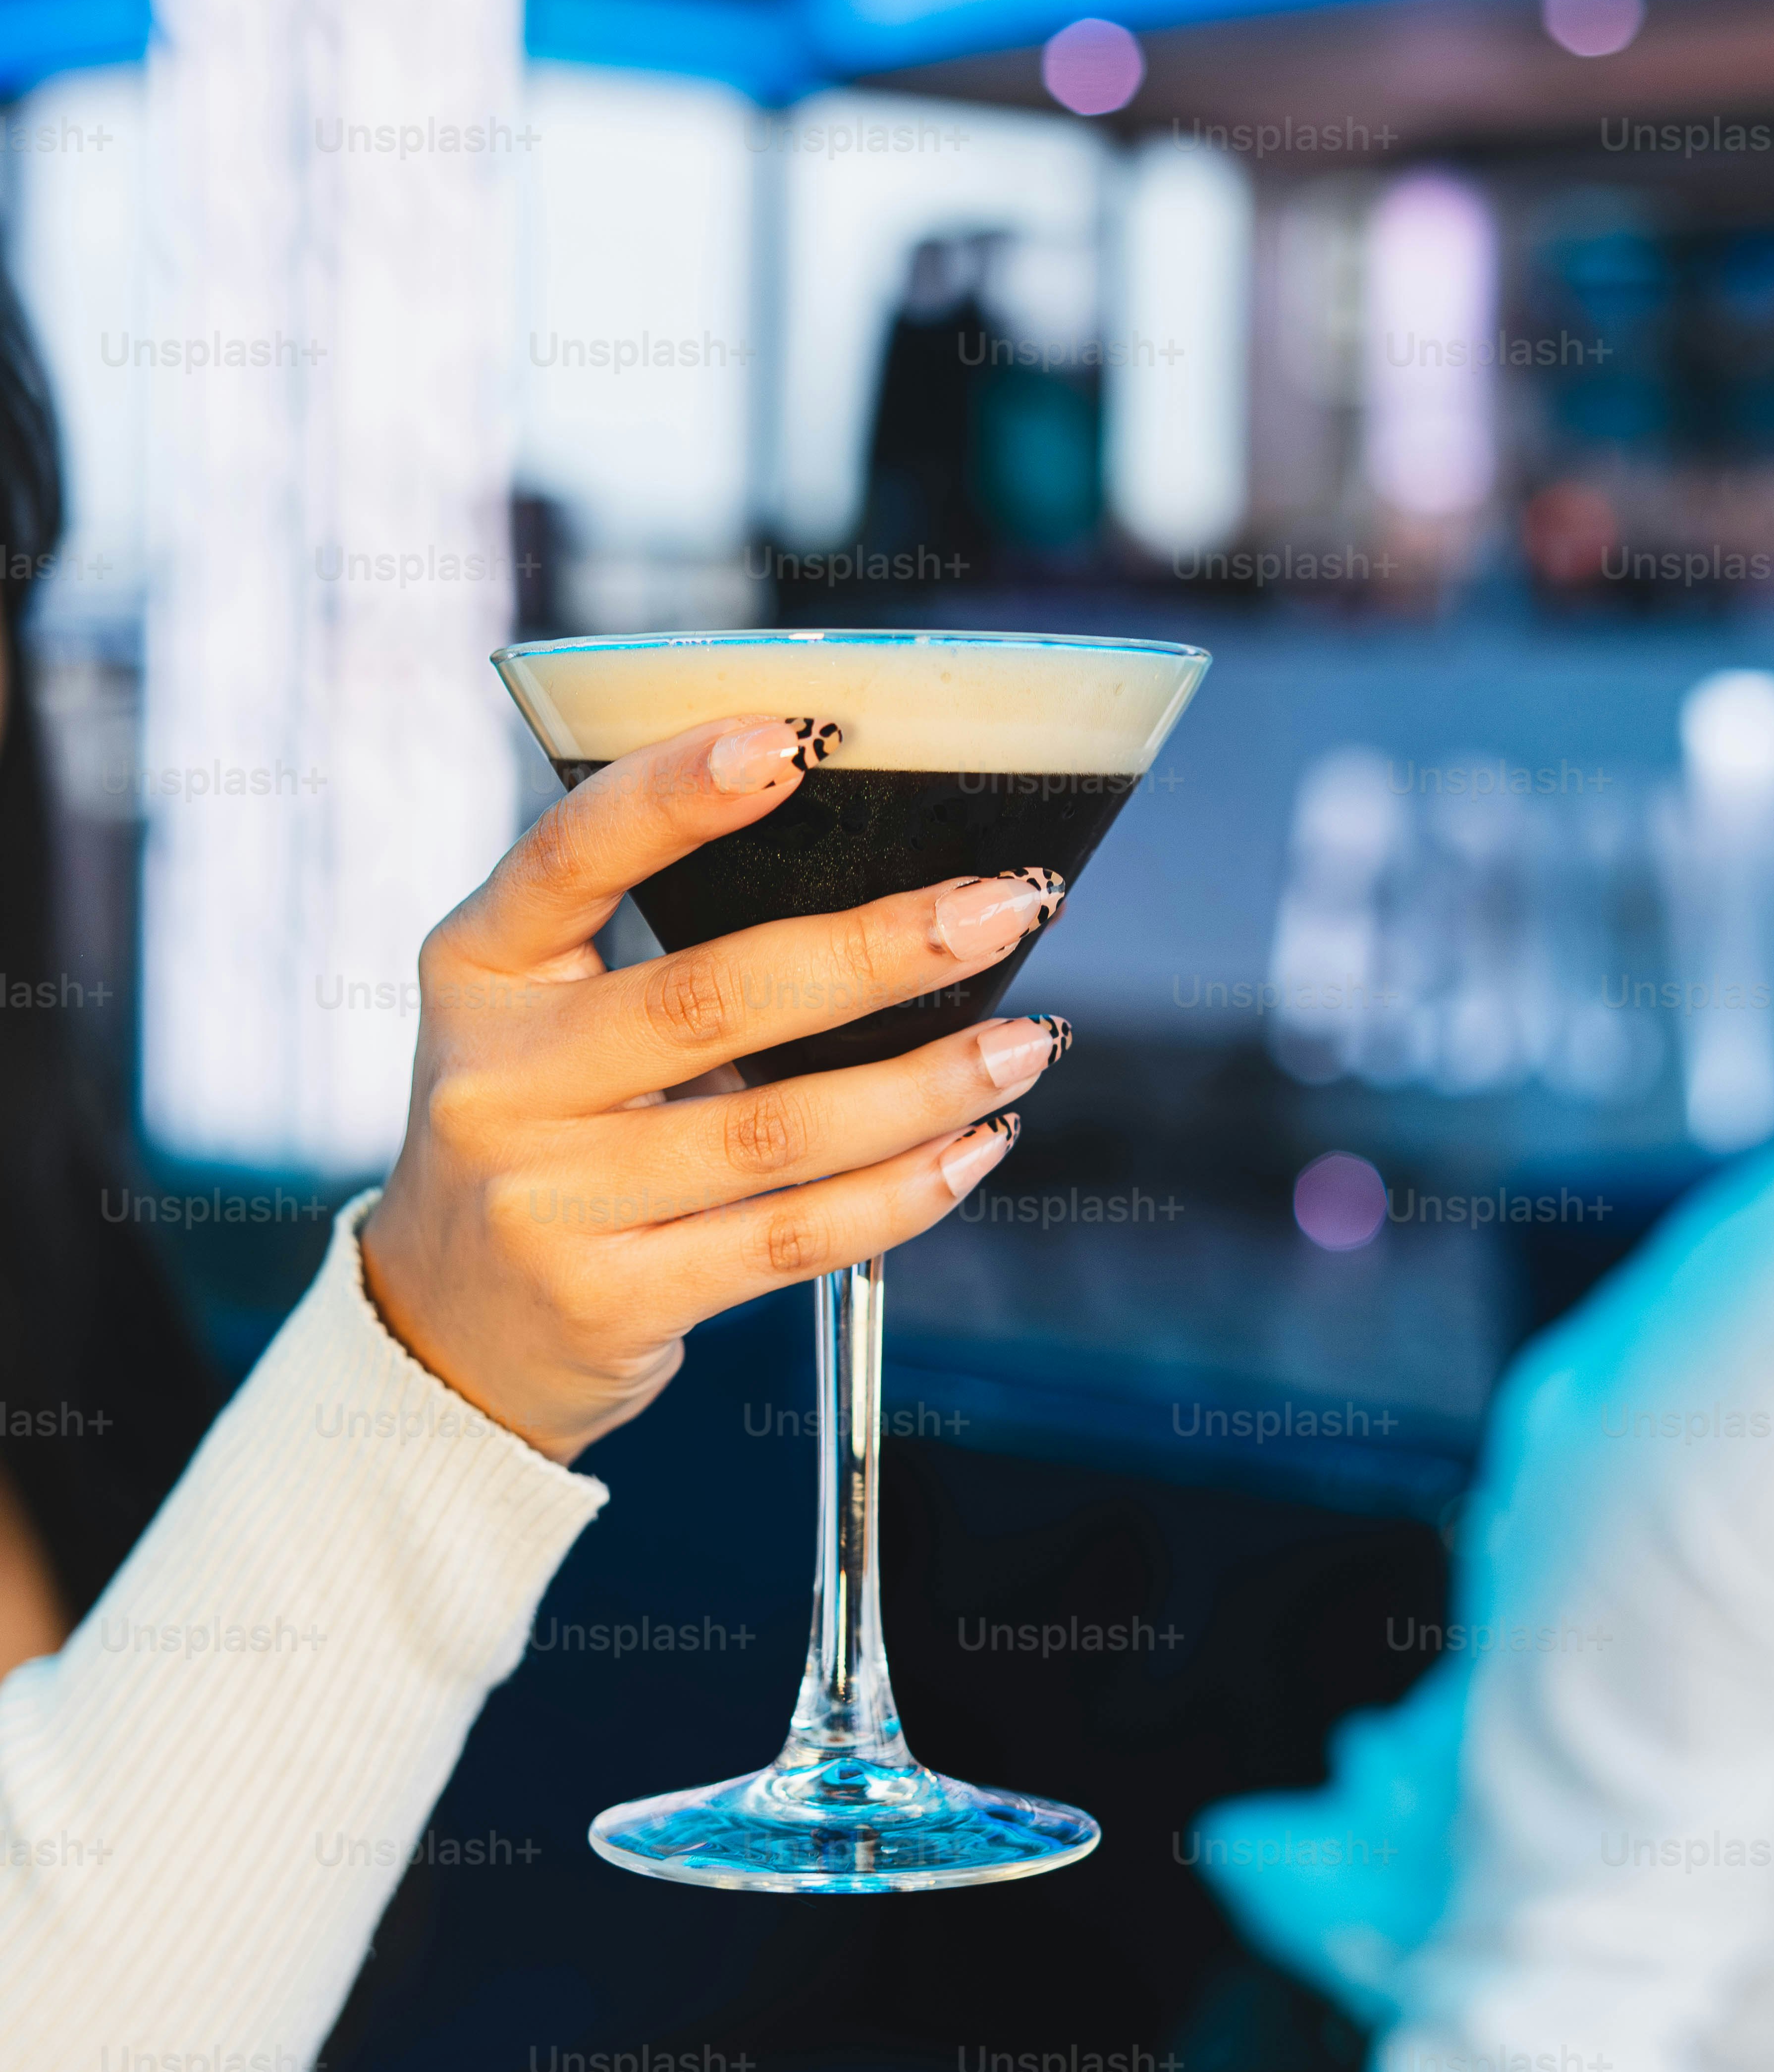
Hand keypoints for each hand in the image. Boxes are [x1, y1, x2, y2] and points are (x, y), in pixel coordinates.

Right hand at [359, 716, 1069, 1464]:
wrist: (451, 1332)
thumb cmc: (542, 1135)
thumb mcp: (545, 1021)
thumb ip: (659, 953)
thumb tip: (892, 899)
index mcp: (477, 969)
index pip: (572, 854)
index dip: (677, 792)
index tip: (795, 739)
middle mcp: (494, 1079)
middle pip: (710, 995)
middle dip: (878, 948)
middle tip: (1001, 909)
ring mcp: (543, 1200)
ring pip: (775, 1128)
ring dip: (924, 1081)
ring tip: (1023, 1042)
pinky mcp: (607, 1301)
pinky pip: (789, 1238)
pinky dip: (902, 1192)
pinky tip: (973, 1147)